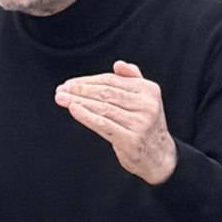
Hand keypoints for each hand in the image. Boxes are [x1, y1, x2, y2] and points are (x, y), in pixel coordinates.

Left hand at [54, 61, 176, 184]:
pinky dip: (86, 116)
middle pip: (106, 93)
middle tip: (62, 89)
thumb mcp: (146, 99)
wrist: (159, 157)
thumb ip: (133, 79)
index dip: (89, 80)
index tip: (70, 83)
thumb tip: (118, 64)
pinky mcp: (130, 139)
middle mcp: (147, 105)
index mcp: (149, 90)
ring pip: (103, 108)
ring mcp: (139, 122)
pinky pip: (104, 124)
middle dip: (80, 90)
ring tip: (61, 98)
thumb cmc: (147, 126)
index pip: (112, 81)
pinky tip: (73, 109)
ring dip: (78, 101)